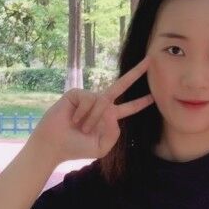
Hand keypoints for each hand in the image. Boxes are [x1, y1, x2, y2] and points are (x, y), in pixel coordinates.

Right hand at [29, 56, 154, 162]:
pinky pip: (88, 99)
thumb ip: (114, 134)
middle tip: (150, 60)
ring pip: (102, 102)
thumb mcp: (101, 147)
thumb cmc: (76, 147)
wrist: (54, 145)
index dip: (141, 102)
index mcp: (109, 118)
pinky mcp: (77, 93)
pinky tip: (73, 118)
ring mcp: (89, 97)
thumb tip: (112, 111)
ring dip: (92, 118)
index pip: (129, 108)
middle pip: (122, 86)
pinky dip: (82, 112)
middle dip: (136, 73)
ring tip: (80, 127)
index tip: (154, 95)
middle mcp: (101, 104)